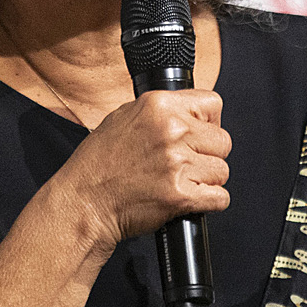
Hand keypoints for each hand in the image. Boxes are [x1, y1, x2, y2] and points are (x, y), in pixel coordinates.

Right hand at [40, 89, 229, 252]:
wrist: (84, 203)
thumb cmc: (98, 165)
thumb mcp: (123, 117)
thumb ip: (160, 112)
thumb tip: (189, 114)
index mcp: (158, 106)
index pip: (212, 104)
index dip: (209, 122)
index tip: (200, 135)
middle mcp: (171, 130)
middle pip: (222, 140)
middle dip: (208, 154)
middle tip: (186, 164)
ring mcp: (177, 163)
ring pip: (222, 171)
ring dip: (206, 180)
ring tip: (180, 182)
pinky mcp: (180, 195)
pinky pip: (220, 197)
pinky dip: (208, 203)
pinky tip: (188, 199)